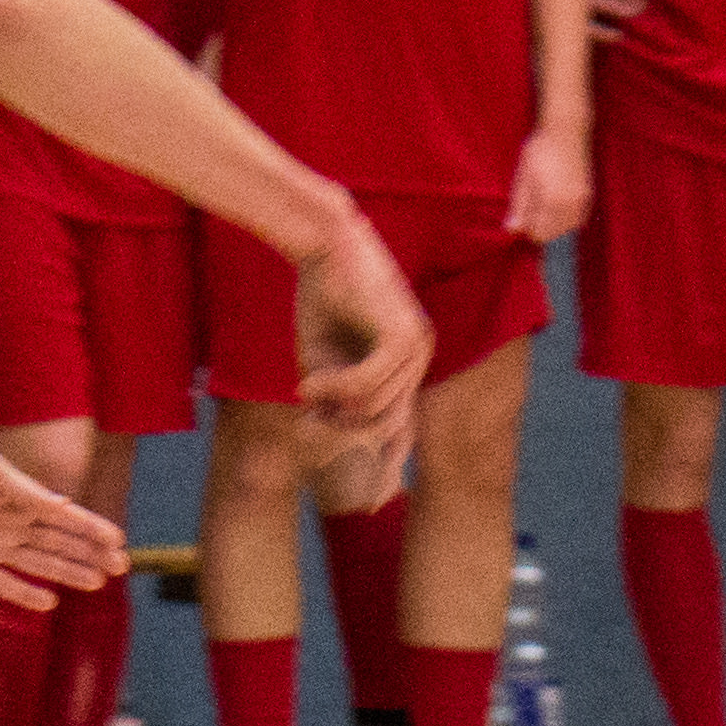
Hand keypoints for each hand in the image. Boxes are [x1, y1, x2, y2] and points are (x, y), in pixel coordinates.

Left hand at [0, 444, 128, 611]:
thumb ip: (23, 490)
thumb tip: (62, 506)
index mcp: (17, 497)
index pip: (62, 516)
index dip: (91, 528)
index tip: (118, 540)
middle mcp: (9, 524)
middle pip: (58, 543)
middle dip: (89, 553)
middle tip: (120, 567)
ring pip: (39, 564)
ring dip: (68, 573)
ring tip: (97, 583)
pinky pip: (3, 584)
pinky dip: (25, 593)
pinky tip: (49, 603)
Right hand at [293, 208, 432, 448]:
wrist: (325, 243)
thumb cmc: (321, 297)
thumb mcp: (323, 358)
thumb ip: (331, 397)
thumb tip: (323, 430)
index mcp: (409, 363)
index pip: (404, 426)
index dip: (383, 459)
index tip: (358, 481)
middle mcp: (420, 357)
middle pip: (389, 425)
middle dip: (346, 430)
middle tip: (309, 421)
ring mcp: (417, 348)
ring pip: (374, 409)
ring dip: (333, 405)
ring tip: (305, 385)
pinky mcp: (402, 338)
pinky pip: (365, 386)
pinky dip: (331, 389)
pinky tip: (306, 381)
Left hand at [505, 119, 592, 243]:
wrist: (567, 130)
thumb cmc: (540, 150)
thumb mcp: (523, 176)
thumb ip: (519, 206)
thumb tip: (512, 231)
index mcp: (552, 201)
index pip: (540, 234)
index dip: (528, 229)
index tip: (523, 216)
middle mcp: (571, 205)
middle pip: (555, 236)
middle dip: (542, 229)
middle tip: (533, 208)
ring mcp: (583, 202)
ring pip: (568, 230)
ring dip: (555, 226)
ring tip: (545, 205)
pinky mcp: (589, 196)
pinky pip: (578, 221)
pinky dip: (567, 220)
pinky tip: (558, 205)